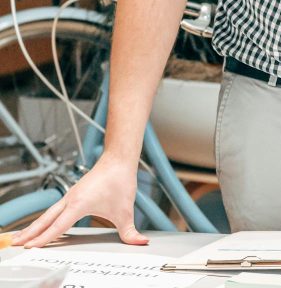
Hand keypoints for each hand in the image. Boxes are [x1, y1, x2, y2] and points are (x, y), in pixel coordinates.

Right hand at [11, 156, 148, 248]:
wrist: (119, 158)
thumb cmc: (120, 180)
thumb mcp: (126, 210)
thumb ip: (130, 230)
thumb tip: (140, 242)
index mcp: (79, 204)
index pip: (58, 226)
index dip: (44, 238)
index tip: (31, 247)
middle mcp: (71, 198)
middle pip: (46, 219)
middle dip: (30, 232)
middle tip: (15, 243)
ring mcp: (71, 194)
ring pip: (48, 213)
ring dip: (34, 225)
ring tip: (21, 236)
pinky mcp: (74, 192)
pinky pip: (54, 208)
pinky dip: (44, 217)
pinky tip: (42, 223)